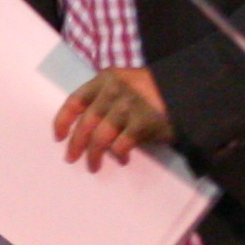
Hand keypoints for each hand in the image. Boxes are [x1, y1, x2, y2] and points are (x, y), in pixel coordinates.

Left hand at [52, 66, 171, 170]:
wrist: (186, 89)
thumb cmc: (153, 90)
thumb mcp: (125, 84)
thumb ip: (105, 100)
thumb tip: (86, 130)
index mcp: (106, 79)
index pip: (75, 100)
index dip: (63, 120)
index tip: (58, 136)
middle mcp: (113, 91)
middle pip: (85, 123)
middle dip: (76, 144)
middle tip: (72, 158)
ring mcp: (128, 106)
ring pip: (100, 137)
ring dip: (94, 155)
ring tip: (93, 166)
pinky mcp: (142, 122)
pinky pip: (121, 145)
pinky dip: (119, 155)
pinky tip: (123, 159)